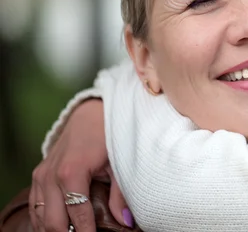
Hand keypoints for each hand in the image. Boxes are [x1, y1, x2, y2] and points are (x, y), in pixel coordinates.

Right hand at [29, 99, 131, 230]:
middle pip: (54, 222)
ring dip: (55, 230)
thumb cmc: (108, 136)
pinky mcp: (38, 175)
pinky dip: (43, 220)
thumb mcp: (119, 163)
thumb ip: (120, 194)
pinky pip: (34, 206)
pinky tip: (57, 227)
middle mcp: (52, 176)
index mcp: (73, 172)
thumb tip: (126, 222)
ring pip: (40, 218)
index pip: (78, 215)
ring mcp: (42, 175)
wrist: (90, 113)